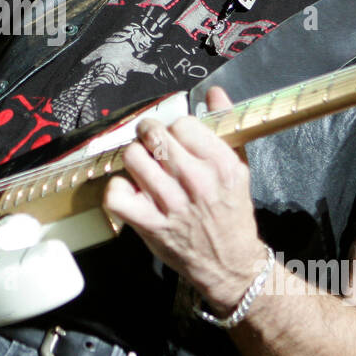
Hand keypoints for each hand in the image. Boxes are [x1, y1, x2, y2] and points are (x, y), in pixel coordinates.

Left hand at [100, 86, 269, 314]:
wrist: (229, 263)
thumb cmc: (231, 212)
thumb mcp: (239, 167)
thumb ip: (225, 125)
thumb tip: (214, 92)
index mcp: (222, 164)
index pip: (183, 123)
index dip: (175, 128)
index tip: (175, 138)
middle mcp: (197, 182)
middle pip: (154, 135)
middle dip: (149, 135)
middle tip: (151, 143)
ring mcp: (171, 204)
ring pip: (132, 157)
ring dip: (134, 158)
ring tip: (143, 166)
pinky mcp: (150, 224)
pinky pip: (116, 193)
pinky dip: (117, 189)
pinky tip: (131, 190)